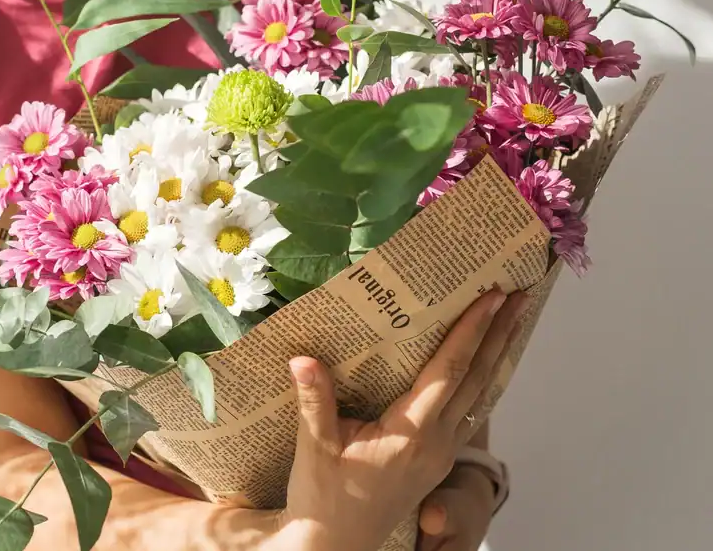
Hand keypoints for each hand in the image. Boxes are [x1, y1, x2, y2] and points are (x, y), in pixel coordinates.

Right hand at [278, 288, 528, 550]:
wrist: (335, 544)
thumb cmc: (324, 497)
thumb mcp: (315, 448)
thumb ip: (315, 401)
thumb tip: (303, 358)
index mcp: (411, 433)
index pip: (448, 372)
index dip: (471, 332)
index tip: (492, 297)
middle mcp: (437, 442)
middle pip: (477, 380)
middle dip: (499, 335)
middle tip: (519, 296)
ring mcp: (441, 453)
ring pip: (479, 397)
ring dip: (496, 356)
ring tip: (512, 322)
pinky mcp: (437, 460)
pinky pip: (470, 413)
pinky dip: (482, 382)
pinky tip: (484, 368)